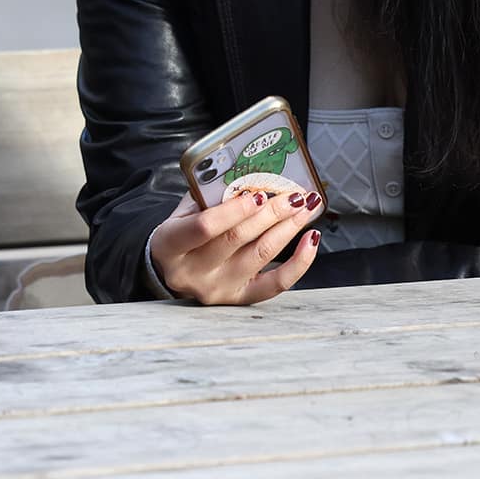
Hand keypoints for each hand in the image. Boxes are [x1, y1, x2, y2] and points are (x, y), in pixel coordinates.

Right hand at [149, 188, 321, 304]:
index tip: (258, 193)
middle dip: (271, 213)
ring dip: (288, 228)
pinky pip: (276, 283)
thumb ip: (208, 199)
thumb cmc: (180, 234)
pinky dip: (299, 262)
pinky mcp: (240, 298)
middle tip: (293, 196)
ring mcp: (218, 288)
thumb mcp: (182, 213)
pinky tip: (310, 239)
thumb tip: (249, 182)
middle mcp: (192, 272)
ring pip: (261, 256)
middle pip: (237, 239)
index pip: (203, 228)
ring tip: (304, 208)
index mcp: (169, 245)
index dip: (233, 210)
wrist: (172, 269)